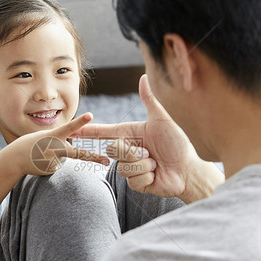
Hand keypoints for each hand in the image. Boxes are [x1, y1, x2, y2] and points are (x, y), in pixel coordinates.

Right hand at [8, 113, 109, 175]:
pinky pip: (58, 165)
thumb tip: (72, 152)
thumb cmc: (31, 143)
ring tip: (41, 155)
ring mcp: (54, 160)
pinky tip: (41, 162)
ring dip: (56, 156)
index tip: (90, 115)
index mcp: (54, 135)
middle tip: (106, 161)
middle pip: (78, 153)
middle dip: (93, 158)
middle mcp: (55, 148)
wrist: (14, 159)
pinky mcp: (52, 169)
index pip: (69, 127)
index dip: (81, 121)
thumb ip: (60, 138)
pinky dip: (52, 163)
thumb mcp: (45, 135)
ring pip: (65, 158)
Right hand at [72, 74, 223, 202]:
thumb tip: (143, 77)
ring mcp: (131, 168)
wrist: (188, 169)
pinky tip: (156, 175)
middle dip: (133, 151)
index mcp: (130, 134)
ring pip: (123, 166)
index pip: (104, 132)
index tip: (72, 130)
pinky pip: (132, 179)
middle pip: (113, 150)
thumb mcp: (162, 120)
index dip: (88, 132)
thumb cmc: (177, 143)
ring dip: (144, 164)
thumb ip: (149, 99)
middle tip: (150, 152)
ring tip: (156, 164)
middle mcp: (128, 151)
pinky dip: (147, 176)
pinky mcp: (136, 183)